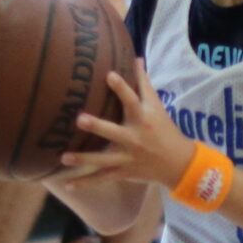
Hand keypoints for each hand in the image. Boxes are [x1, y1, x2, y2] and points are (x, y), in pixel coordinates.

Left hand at [59, 61, 200, 187]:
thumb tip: (135, 58)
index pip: (132, 100)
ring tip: (64, 157)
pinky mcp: (123, 172)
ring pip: (103, 160)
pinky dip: (85, 183)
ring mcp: (128, 158)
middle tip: (79, 120)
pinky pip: (102, 178)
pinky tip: (67, 185)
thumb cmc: (164, 129)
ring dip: (83, 159)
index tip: (109, 75)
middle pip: (114, 132)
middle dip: (97, 127)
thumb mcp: (157, 106)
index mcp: (143, 119)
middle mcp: (134, 138)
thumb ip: (144, 83)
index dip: (121, 87)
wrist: (178, 163)